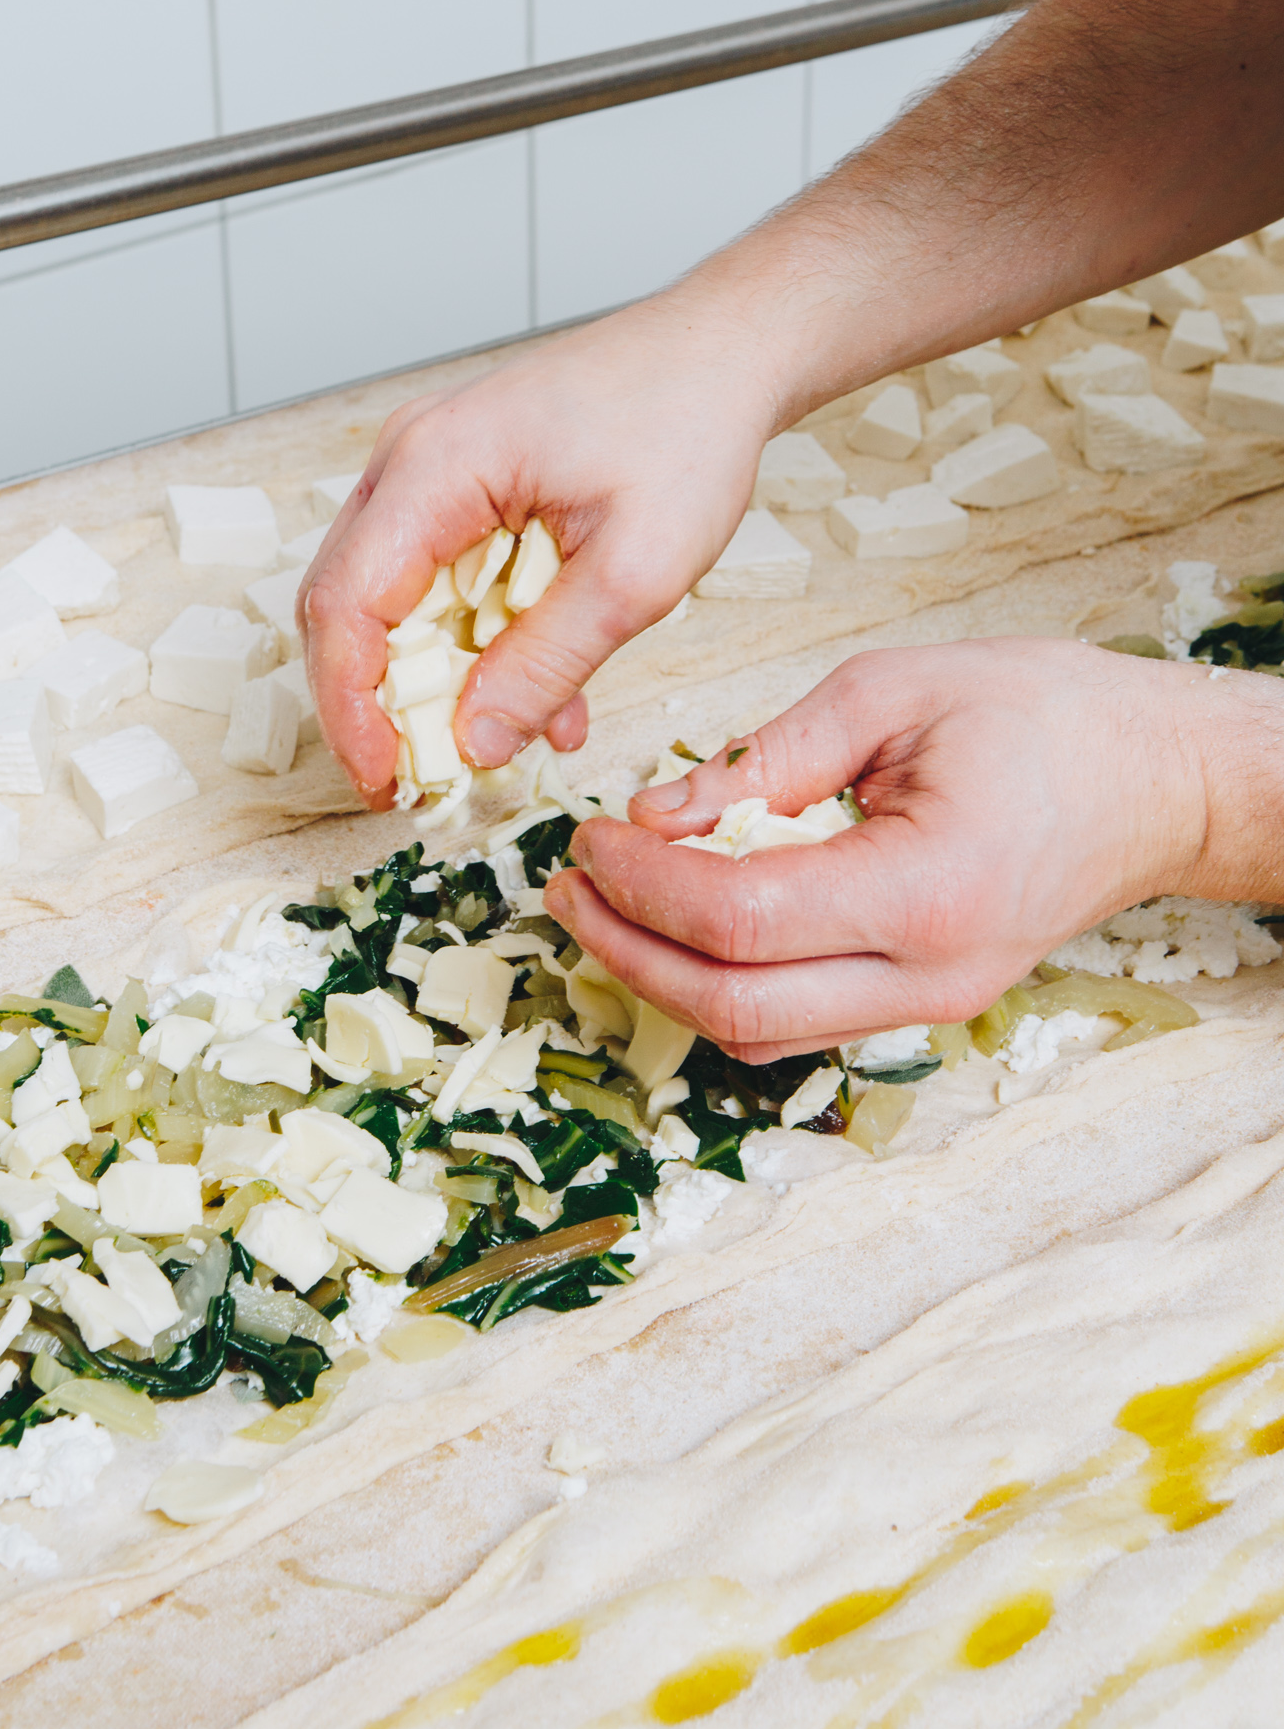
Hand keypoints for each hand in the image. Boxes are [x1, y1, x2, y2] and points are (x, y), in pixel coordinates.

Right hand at [300, 294, 779, 808]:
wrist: (726, 355)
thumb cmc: (688, 428)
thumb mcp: (633, 573)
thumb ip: (547, 664)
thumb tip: (476, 744)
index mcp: (436, 466)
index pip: (347, 604)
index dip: (351, 707)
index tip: (383, 779)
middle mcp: (412, 463)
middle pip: (348, 607)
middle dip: (377, 707)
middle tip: (415, 784)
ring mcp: (432, 475)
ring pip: (394, 606)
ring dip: (438, 686)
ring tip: (495, 747)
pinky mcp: (464, 495)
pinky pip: (443, 589)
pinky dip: (478, 652)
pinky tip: (543, 700)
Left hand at [542, 640, 1283, 1061]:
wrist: (1159, 783)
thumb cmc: (1049, 719)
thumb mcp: (898, 692)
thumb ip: (766, 756)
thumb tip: (658, 813)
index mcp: (923, 891)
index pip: (737, 918)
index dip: (640, 885)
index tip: (592, 835)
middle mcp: (925, 977)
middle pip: (730, 1006)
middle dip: (626, 951)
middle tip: (569, 886)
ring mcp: (926, 1007)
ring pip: (754, 1036)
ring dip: (663, 981)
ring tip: (606, 906)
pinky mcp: (919, 1008)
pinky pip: (794, 1028)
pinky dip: (721, 988)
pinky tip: (680, 930)